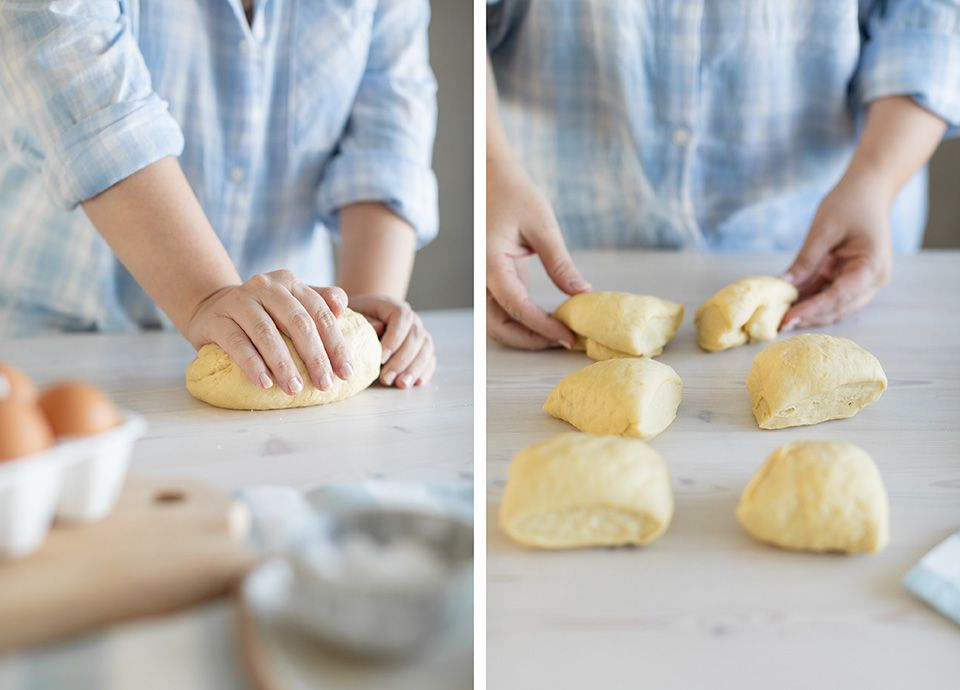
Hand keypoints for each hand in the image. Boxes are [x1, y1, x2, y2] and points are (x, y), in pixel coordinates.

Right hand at [186, 270, 353, 394]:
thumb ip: (320, 302)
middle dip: (314, 356)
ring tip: (294, 388)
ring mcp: (239, 301)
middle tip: (324, 384)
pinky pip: (237, 344)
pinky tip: (264, 383)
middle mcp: (265, 287)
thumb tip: (341, 308)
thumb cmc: (263, 312)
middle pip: (297, 322)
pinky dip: (252, 364)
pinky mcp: (216, 320)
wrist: (211, 307)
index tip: (346, 372)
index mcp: (290, 282)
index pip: (319, 312)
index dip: (335, 343)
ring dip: (283, 364)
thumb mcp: (292, 302)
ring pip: (266, 333)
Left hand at [349, 294, 435, 387]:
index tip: (381, 358)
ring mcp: (420, 334)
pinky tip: (416, 383)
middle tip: (386, 378)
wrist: (364, 321)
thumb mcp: (353, 316)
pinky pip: (430, 359)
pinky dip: (425, 371)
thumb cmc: (355, 320)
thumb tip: (378, 329)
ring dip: (414, 368)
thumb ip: (364, 321)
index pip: (402, 317)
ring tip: (401, 384)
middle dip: (402, 360)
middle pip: (416, 336)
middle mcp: (412, 320)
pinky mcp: (423, 350)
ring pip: (426, 349)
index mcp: (394, 307)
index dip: (395, 338)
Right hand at [486, 157, 589, 348]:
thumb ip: (560, 264)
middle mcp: (481, 278)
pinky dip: (521, 322)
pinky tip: (547, 320)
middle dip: (531, 339)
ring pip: (497, 324)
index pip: (517, 307)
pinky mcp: (494, 280)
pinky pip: (502, 311)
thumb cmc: (515, 194)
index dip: (543, 326)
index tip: (568, 335)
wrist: (492, 177)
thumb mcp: (542, 226)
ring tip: (557, 333)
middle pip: (499, 326)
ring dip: (524, 335)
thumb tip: (582, 294)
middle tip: (565, 339)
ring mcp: (484, 281)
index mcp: (490, 264)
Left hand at [781, 170, 892, 329]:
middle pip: (838, 308)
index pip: (839, 296)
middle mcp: (873, 280)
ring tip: (779, 318)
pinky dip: (811, 301)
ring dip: (808, 312)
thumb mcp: (823, 229)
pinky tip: (789, 305)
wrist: (869, 189)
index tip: (787, 320)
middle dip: (808, 317)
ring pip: (834, 307)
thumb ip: (805, 260)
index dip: (812, 310)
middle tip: (777, 325)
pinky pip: (830, 295)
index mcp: (872, 267)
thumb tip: (783, 285)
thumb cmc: (850, 203)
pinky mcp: (852, 278)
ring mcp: (865, 282)